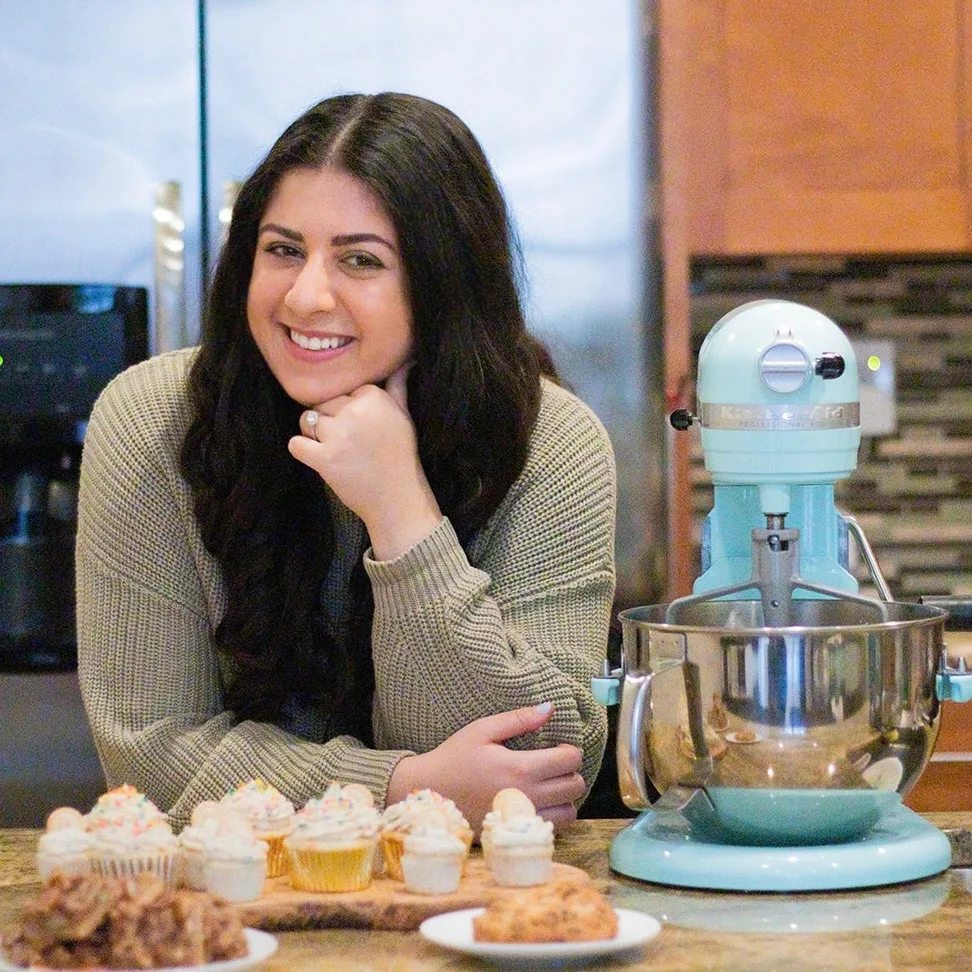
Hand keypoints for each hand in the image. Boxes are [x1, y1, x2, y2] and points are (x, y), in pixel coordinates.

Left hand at [288, 365, 441, 558]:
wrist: (397, 498)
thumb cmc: (401, 456)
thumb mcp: (404, 416)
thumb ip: (397, 386)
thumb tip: (404, 360)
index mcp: (373, 396)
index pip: (343, 389)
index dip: (347, 407)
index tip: (362, 427)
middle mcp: (355, 412)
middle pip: (323, 403)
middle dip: (330, 419)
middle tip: (348, 441)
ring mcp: (338, 436)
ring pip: (307, 420)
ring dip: (315, 434)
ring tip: (334, 448)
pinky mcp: (324, 459)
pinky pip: (296, 444)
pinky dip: (302, 450)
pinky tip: (317, 457)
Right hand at [386, 702, 585, 834]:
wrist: (428, 793)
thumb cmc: (454, 758)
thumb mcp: (482, 730)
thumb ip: (518, 719)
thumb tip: (550, 708)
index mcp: (520, 768)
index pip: (569, 760)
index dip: (570, 750)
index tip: (557, 747)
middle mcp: (527, 796)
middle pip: (575, 787)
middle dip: (571, 772)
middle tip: (553, 765)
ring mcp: (522, 819)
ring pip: (569, 813)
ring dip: (565, 798)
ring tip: (548, 786)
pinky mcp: (515, 834)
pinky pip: (552, 829)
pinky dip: (554, 817)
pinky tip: (539, 803)